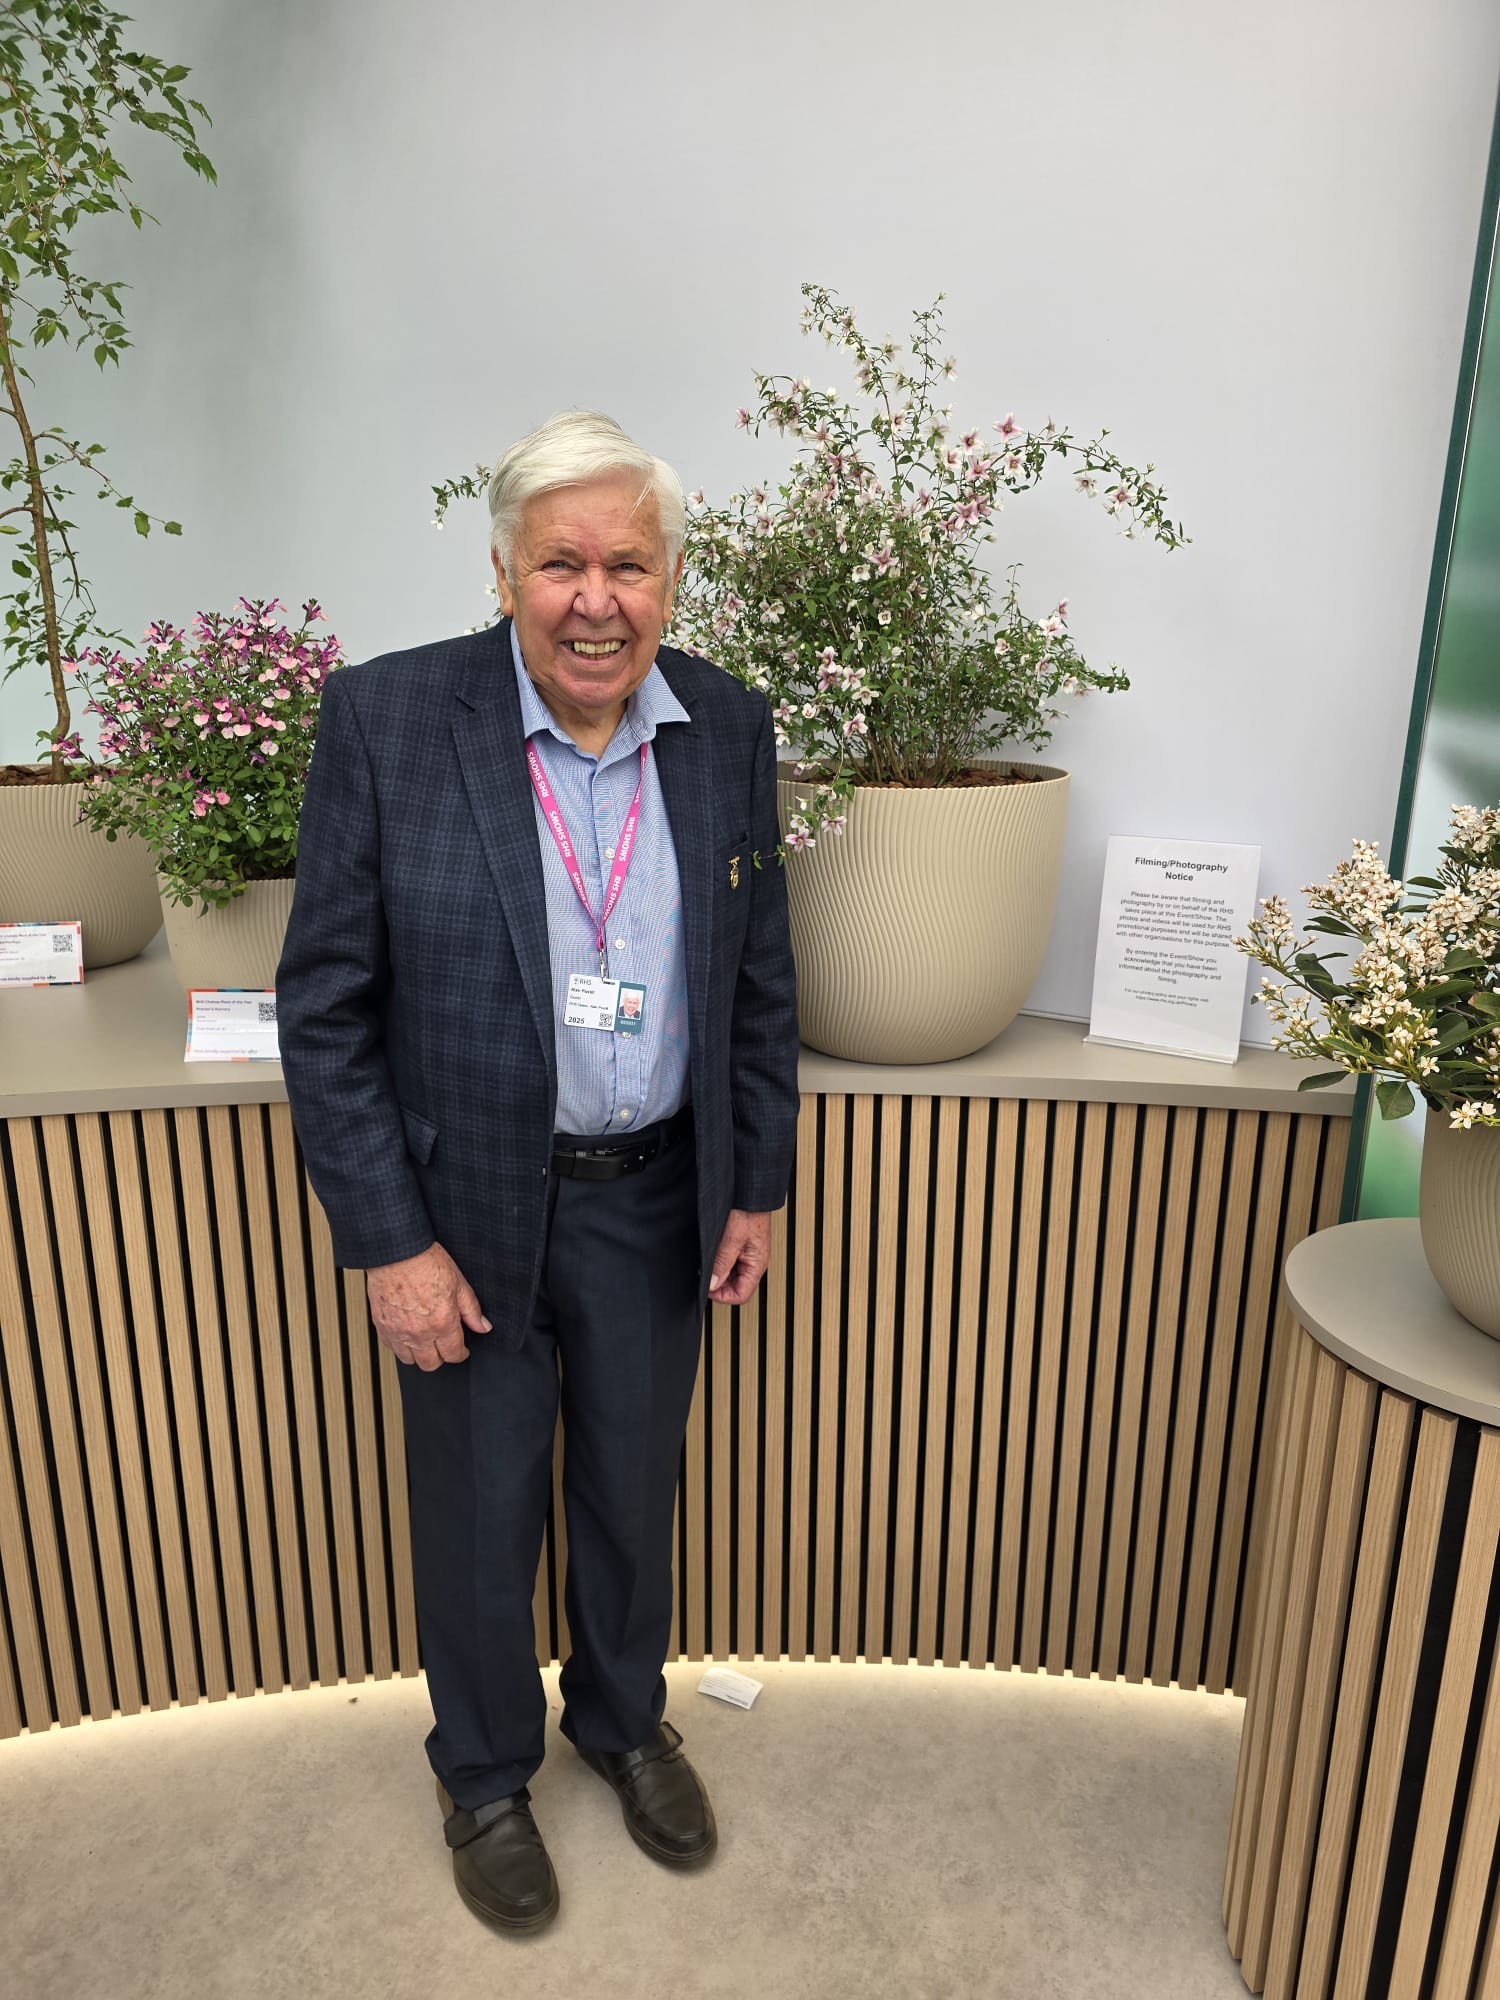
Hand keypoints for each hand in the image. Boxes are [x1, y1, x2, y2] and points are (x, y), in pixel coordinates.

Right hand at [366, 1242, 490, 1369]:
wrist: (397, 1252)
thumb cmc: (425, 1262)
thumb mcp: (459, 1283)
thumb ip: (472, 1310)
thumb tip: (483, 1325)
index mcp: (442, 1323)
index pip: (453, 1354)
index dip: (461, 1354)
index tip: (461, 1350)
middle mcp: (420, 1332)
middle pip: (431, 1364)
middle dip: (441, 1357)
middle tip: (444, 1346)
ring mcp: (398, 1331)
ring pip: (409, 1360)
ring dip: (419, 1355)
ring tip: (425, 1343)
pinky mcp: (382, 1326)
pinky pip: (391, 1348)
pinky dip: (400, 1345)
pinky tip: (406, 1334)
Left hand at [708, 1209, 771, 1306]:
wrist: (750, 1193)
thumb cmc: (747, 1211)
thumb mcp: (731, 1240)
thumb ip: (722, 1264)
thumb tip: (712, 1284)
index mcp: (757, 1265)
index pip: (741, 1295)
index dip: (722, 1296)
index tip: (707, 1287)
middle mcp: (754, 1262)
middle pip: (737, 1287)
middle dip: (719, 1285)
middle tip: (705, 1276)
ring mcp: (749, 1254)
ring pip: (733, 1276)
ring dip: (719, 1273)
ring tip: (708, 1263)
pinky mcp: (743, 1246)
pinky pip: (731, 1262)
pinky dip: (721, 1262)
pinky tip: (713, 1254)